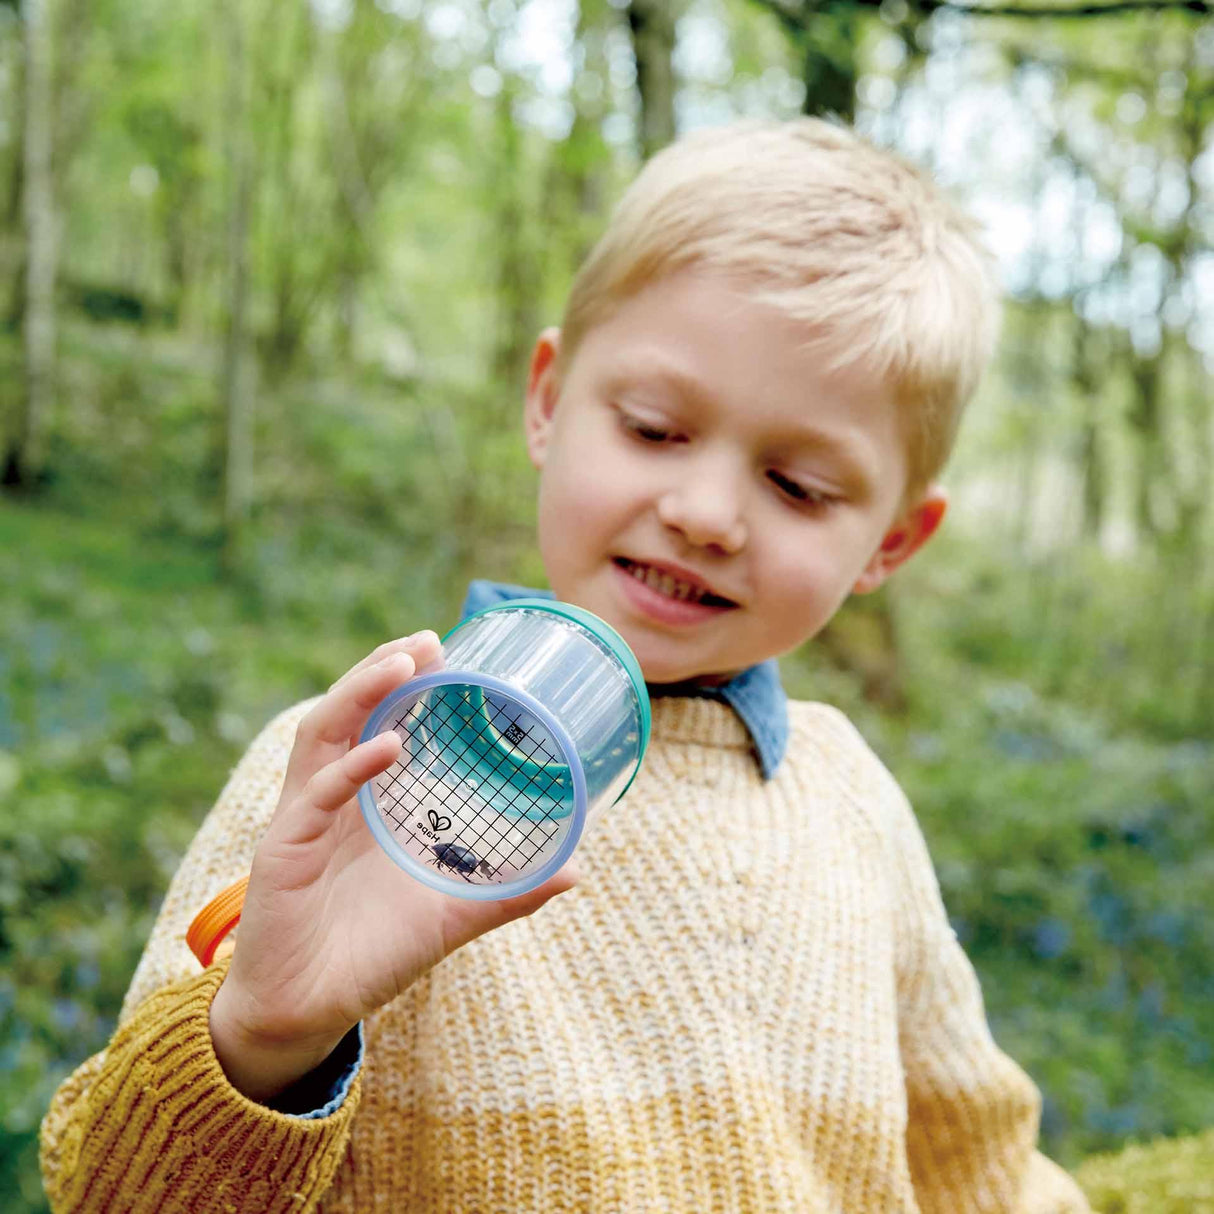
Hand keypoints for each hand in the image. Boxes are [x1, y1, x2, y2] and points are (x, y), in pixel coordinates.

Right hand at [209, 631, 580, 1099]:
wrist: (307, 1012)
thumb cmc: (372, 955)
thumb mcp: (452, 915)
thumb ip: (508, 892)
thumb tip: (576, 871)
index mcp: (365, 802)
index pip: (380, 721)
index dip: (407, 682)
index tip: (450, 652)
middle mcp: (330, 798)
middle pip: (349, 711)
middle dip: (384, 668)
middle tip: (429, 639)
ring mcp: (303, 819)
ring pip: (323, 734)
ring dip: (361, 692)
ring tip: (405, 662)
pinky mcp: (283, 850)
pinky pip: (316, 797)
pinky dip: (352, 768)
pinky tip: (390, 747)